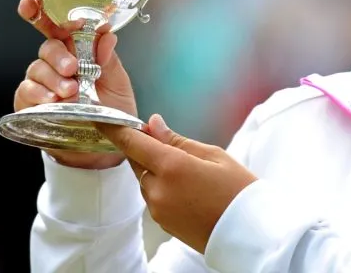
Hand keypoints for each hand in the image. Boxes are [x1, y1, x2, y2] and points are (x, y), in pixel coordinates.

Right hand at [13, 0, 138, 169]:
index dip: (43, 10)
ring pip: (36, 68)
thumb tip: (105, 36)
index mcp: (77, 50)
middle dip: (57, 54)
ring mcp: (41, 83)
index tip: (35, 0)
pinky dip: (39, 94)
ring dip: (53, 78)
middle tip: (72, 68)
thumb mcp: (118, 81)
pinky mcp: (29, 103)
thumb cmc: (112, 110)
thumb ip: (109, 58)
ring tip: (70, 92)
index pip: (57, 24)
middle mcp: (56, 63)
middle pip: (46, 46)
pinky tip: (51, 100)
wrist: (104, 146)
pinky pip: (26, 91)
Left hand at [100, 114, 257, 253]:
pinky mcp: (162, 222)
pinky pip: (153, 196)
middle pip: (137, 161)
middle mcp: (158, 189)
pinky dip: (162, 186)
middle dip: (146, 149)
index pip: (132, 142)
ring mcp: (158, 208)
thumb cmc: (238, 190)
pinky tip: (188, 188)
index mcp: (172, 167)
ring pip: (145, 179)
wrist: (249, 232)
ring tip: (189, 171)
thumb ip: (178, 140)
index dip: (114, 129)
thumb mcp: (214, 156)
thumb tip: (153, 124)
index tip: (101, 119)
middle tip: (167, 142)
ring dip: (155, 170)